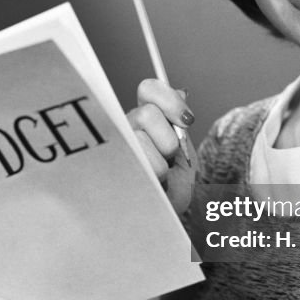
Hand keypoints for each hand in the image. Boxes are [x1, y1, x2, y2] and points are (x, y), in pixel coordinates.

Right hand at [128, 79, 195, 215]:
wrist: (171, 211)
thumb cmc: (176, 182)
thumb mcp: (185, 147)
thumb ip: (180, 119)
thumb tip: (181, 91)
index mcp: (145, 117)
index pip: (149, 89)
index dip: (170, 100)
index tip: (186, 120)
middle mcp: (126, 128)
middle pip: (146, 113)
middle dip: (168, 139)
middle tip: (170, 157)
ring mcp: (117, 148)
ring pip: (142, 140)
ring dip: (162, 163)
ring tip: (160, 175)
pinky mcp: (113, 170)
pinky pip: (140, 164)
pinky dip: (156, 177)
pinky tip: (153, 184)